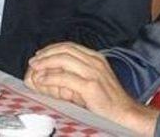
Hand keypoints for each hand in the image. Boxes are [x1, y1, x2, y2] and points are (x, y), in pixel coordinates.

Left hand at [26, 42, 158, 135]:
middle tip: (33, 61)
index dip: (52, 48)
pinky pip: (65, 78)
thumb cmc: (109, 100)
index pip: (70, 46)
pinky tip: (42, 81)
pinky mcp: (90, 86)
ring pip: (63, 60)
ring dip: (45, 63)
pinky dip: (50, 78)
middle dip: (46, 54)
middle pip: (65, 50)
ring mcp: (93, 72)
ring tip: (35, 69)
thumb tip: (52, 74)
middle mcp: (95, 61)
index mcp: (96, 58)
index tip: (40, 54)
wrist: (125, 113)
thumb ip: (76, 74)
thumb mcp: (93, 80)